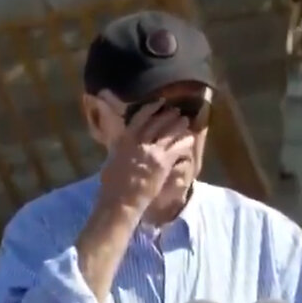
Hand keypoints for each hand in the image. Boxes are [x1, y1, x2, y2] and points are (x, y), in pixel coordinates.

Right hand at [97, 97, 194, 214]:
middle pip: (157, 123)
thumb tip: (121, 138)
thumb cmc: (112, 184)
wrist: (121, 200)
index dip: (151, 108)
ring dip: (178, 125)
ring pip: (169, 133)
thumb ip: (119, 145)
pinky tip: (189, 138)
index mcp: (125, 139)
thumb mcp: (112, 158)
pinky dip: (184, 141)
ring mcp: (152, 152)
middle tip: (176, 111)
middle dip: (168, 115)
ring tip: (185, 120)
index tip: (159, 102)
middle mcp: (139, 142)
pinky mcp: (163, 163)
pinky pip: (177, 148)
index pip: (140, 117)